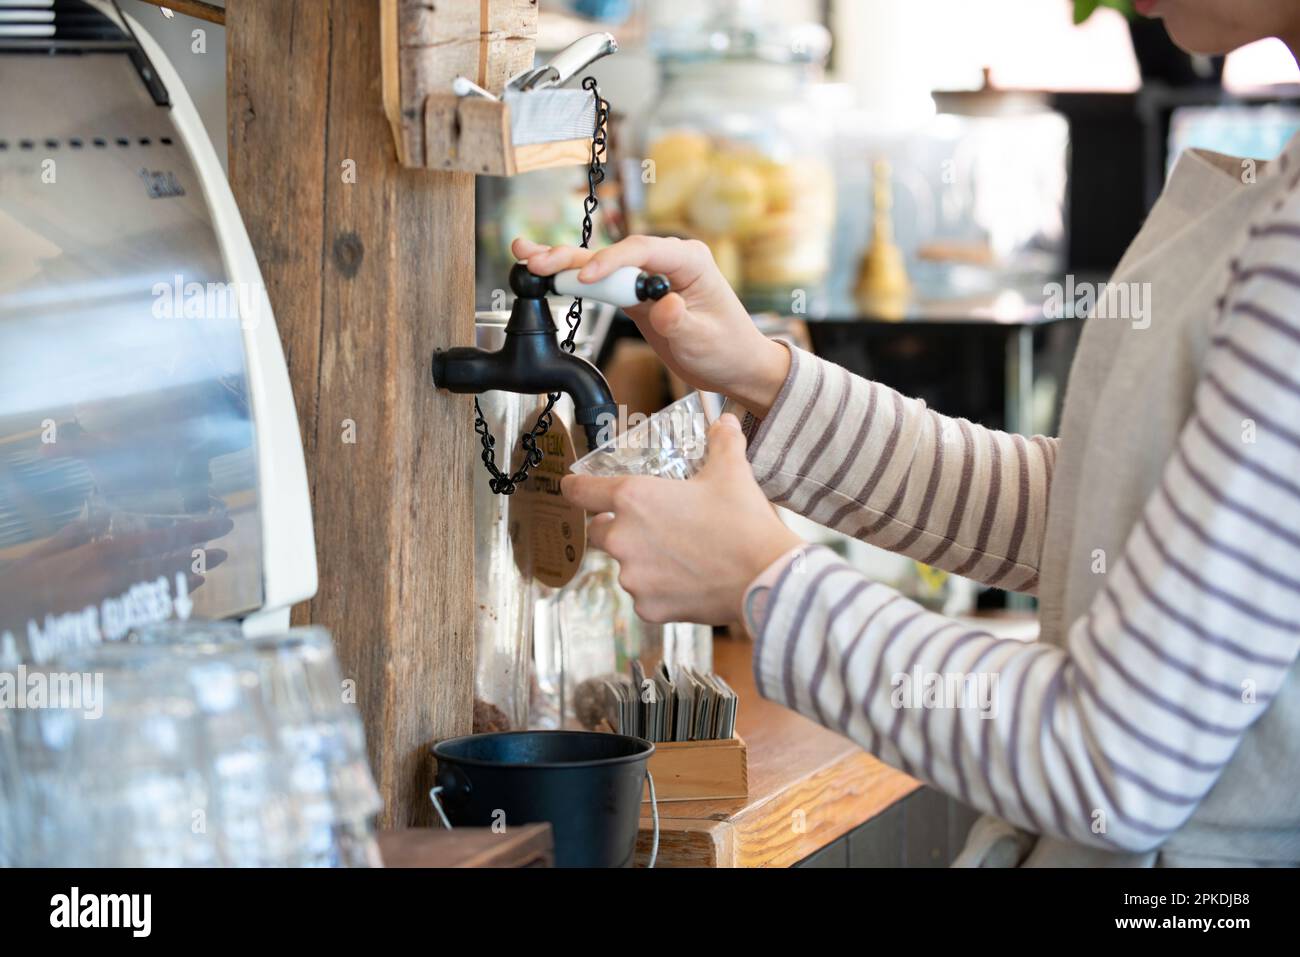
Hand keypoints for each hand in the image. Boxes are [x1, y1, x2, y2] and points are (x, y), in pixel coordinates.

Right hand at [512, 235, 789, 415]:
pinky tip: (545, 273)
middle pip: (614, 253)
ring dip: (564, 263)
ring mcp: (648, 276)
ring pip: (601, 265)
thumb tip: (662, 305)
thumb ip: (681, 322)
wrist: (735, 365)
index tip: (587, 279)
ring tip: (526, 257)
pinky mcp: (636, 294)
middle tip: (537, 260)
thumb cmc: (728, 348)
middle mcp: (666, 261)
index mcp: (689, 260)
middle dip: (574, 256)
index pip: (643, 251)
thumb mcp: (705, 339)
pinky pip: (602, 284)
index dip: (611, 262)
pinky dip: (574, 280)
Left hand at [561, 414, 802, 624]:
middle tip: (652, 525)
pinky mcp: (647, 607)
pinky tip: (688, 579)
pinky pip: (644, 595)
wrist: (765, 577)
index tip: (572, 488)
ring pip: (625, 565)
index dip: (575, 487)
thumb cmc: (743, 522)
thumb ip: (721, 441)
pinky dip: (660, 588)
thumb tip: (725, 422)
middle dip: (618, 528)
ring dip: (642, 559)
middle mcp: (622, 538)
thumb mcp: (731, 471)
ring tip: (680, 554)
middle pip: (599, 532)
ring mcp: (632, 577)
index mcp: (633, 499)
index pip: (580, 491)